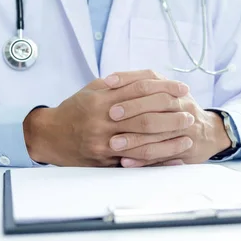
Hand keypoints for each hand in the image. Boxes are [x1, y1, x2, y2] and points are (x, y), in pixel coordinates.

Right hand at [23, 70, 190, 166]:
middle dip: (171, 116)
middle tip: (190, 113)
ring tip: (188, 135)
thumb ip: (121, 83)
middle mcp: (102, 121)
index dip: (164, 88)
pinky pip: (136, 163)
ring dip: (169, 140)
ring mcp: (103, 144)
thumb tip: (153, 77)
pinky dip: (158, 161)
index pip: (140, 90)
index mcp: (101, 100)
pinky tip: (176, 159)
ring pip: (142, 143)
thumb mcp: (94, 90)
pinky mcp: (105, 161)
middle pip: (145, 118)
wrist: (50, 135)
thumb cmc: (76, 109)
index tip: (183, 89)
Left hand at [104, 91, 231, 167]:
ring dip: (134, 139)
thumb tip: (108, 82)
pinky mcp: (187, 149)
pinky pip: (163, 154)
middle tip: (111, 114)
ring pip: (159, 133)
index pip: (150, 80)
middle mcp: (183, 106)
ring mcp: (187, 129)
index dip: (128, 79)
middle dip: (133, 108)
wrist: (211, 132)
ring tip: (113, 143)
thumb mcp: (169, 93)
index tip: (107, 83)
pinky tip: (125, 161)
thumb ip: (146, 86)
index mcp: (174, 90)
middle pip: (157, 103)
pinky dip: (143, 159)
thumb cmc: (180, 111)